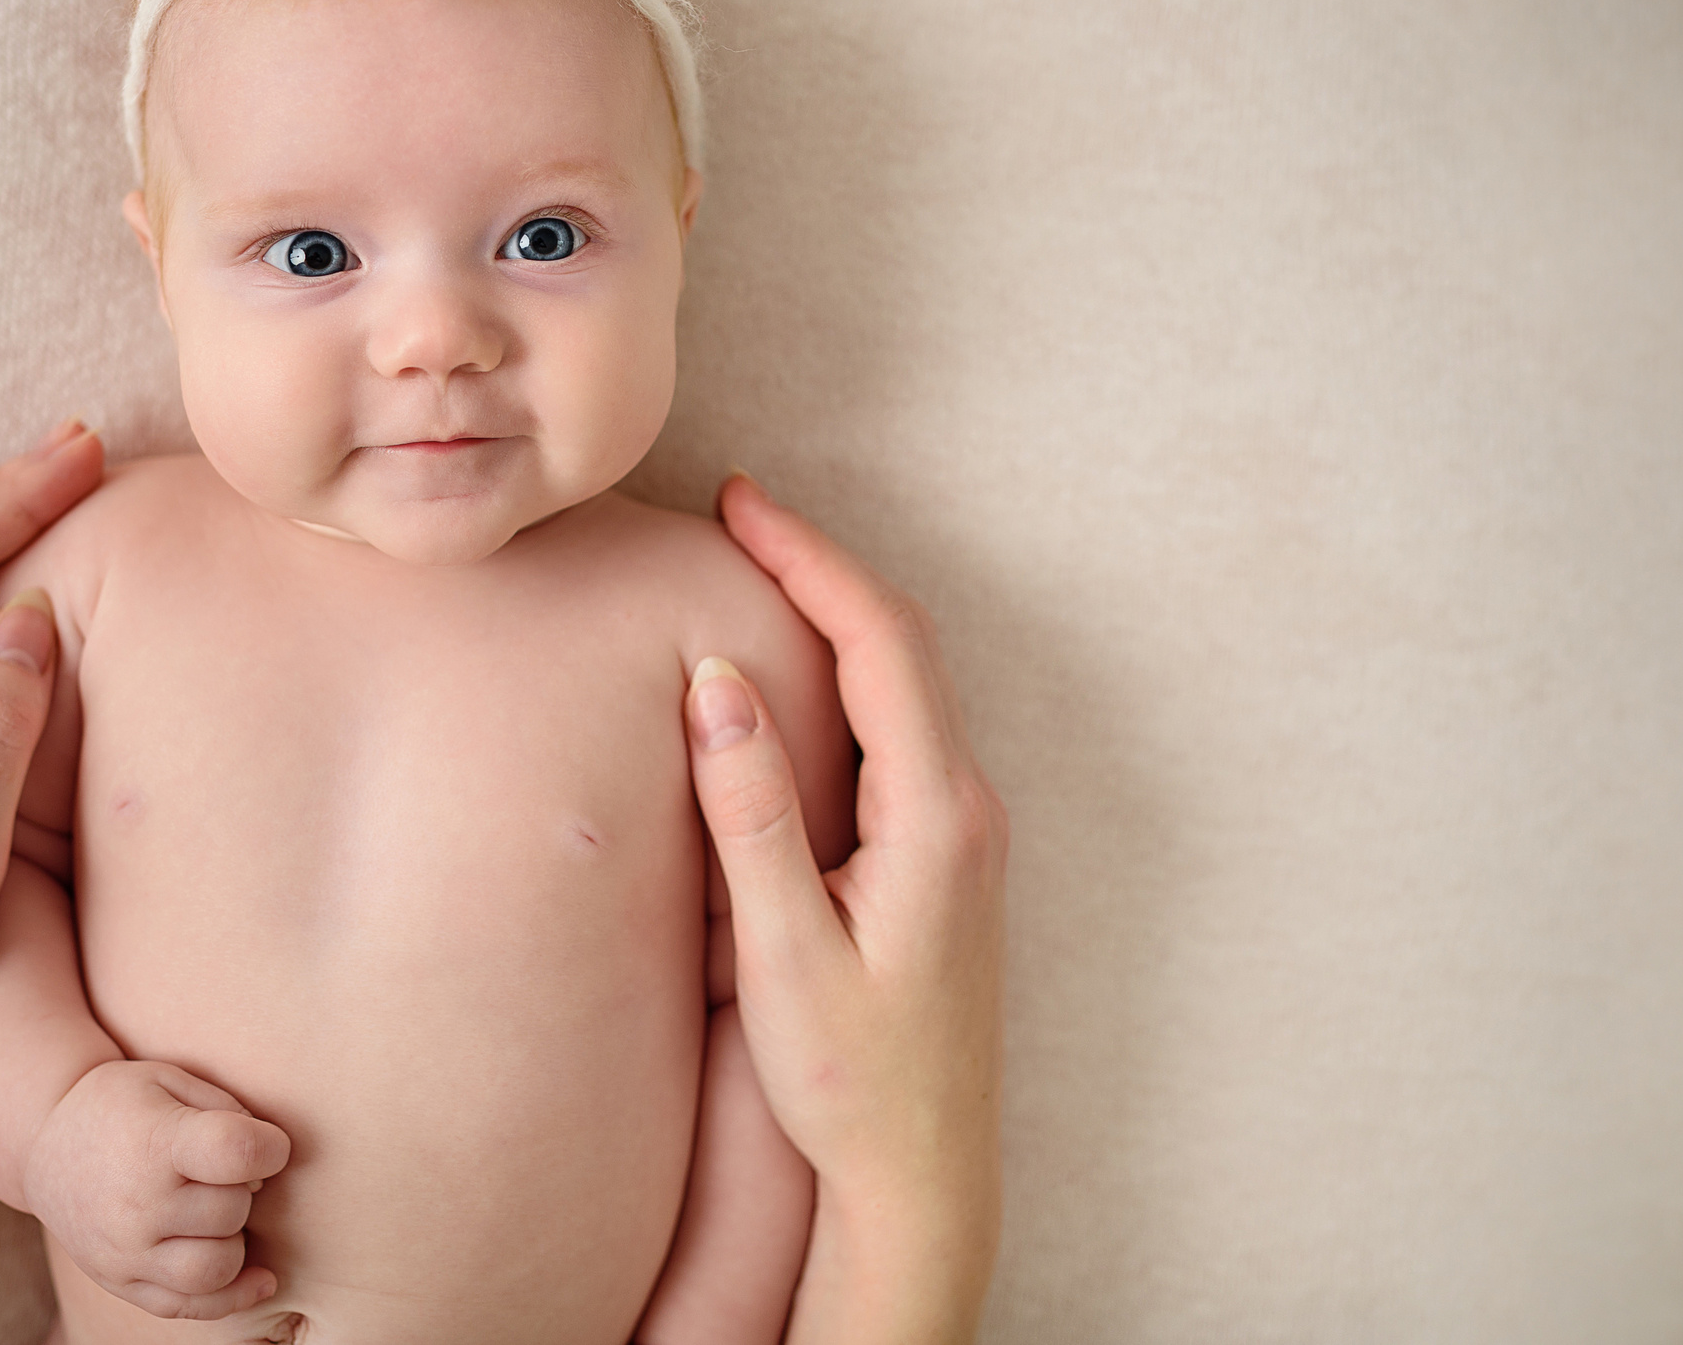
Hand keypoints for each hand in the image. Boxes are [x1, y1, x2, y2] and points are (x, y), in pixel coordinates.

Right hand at [26, 1059, 292, 1319]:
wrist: (44, 1142)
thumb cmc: (121, 1104)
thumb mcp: (168, 1079)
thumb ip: (226, 1110)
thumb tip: (268, 1161)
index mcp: (153, 1142)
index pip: (236, 1152)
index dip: (271, 1147)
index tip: (268, 1143)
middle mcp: (137, 1205)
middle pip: (231, 1210)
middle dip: (245, 1188)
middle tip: (223, 1170)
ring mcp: (125, 1252)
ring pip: (217, 1267)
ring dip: (234, 1239)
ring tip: (216, 1212)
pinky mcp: (121, 1282)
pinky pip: (191, 1307)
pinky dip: (234, 1297)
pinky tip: (259, 1278)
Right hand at [683, 473, 1007, 1344]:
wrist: (924, 1177)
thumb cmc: (854, 1081)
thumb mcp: (787, 951)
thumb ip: (752, 814)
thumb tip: (717, 686)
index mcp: (935, 818)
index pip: (880, 645)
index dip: (810, 562)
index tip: (743, 505)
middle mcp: (965, 811)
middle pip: (902, 646)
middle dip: (822, 568)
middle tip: (741, 514)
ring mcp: (962, 834)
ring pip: (905, 685)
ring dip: (837, 616)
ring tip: (760, 569)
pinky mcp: (943, 858)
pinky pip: (901, 728)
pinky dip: (849, 672)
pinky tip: (798, 672)